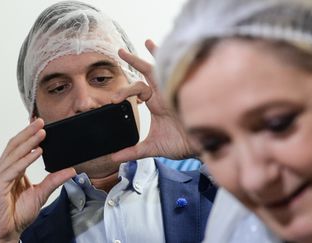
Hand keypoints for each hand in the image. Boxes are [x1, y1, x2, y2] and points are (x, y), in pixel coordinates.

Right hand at [0, 118, 75, 242]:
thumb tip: (70, 170)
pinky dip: (26, 159)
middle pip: (16, 145)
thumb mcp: (41, 193)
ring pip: (14, 153)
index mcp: (12, 170)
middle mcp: (3, 170)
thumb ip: (54, 180)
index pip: (20, 147)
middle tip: (42, 121)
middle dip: (29, 132)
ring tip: (41, 132)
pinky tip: (37, 152)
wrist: (6, 232)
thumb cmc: (16, 214)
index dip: (30, 135)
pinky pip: (14, 168)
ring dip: (29, 141)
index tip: (42, 125)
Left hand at [111, 40, 193, 161]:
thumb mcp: (152, 148)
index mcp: (155, 104)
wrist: (200, 147)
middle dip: (134, 61)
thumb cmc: (180, 145)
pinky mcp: (184, 90)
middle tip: (120, 52)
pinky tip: (165, 48)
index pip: (137, 89)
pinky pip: (178, 71)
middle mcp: (163, 94)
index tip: (112, 101)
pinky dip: (172, 60)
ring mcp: (174, 90)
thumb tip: (113, 158)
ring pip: (162, 67)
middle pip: (146, 73)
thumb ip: (132, 151)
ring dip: (154, 53)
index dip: (123, 91)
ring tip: (147, 41)